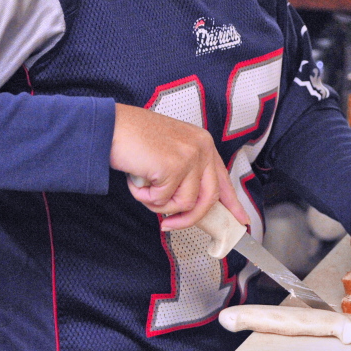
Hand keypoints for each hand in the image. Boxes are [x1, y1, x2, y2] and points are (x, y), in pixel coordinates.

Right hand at [109, 104, 248, 230]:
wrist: (111, 126)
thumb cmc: (133, 138)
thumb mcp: (170, 150)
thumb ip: (185, 171)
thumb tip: (190, 203)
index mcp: (203, 143)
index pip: (223, 178)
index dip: (232, 203)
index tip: (240, 219)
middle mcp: (201, 147)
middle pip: (208, 198)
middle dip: (187, 218)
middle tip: (169, 225)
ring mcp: (189, 156)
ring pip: (184, 204)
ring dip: (158, 204)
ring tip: (144, 186)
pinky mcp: (174, 167)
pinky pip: (163, 201)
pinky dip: (145, 197)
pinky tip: (137, 180)